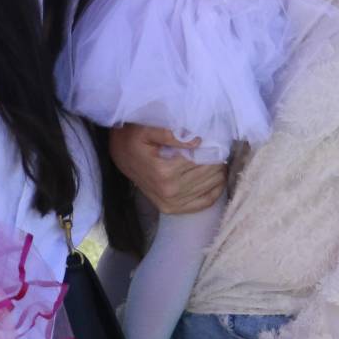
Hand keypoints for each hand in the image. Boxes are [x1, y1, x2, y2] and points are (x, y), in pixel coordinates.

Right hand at [109, 124, 227, 214]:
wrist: (120, 155)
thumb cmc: (133, 139)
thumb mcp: (147, 129)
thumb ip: (170, 133)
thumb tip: (197, 140)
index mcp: (164, 171)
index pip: (202, 159)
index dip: (212, 148)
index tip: (214, 138)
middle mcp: (169, 191)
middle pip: (209, 173)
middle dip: (217, 158)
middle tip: (216, 147)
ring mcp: (171, 203)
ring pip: (211, 185)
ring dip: (218, 171)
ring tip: (215, 158)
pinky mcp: (173, 209)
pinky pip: (205, 202)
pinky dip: (216, 190)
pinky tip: (217, 178)